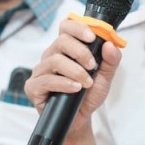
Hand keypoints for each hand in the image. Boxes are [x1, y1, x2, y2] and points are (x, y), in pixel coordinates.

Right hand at [25, 16, 123, 134]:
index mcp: (67, 48)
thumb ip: (111, 60)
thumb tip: (110, 44)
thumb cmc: (89, 94)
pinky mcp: (33, 87)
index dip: (78, 27)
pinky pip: (46, 80)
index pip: (66, 26)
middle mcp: (51, 55)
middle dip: (81, 52)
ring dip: (75, 71)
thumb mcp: (106, 76)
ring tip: (86, 83)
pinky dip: (64, 83)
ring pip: (55, 60)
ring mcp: (41, 71)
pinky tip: (75, 89)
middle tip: (92, 66)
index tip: (92, 37)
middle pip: (61, 41)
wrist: (80, 119)